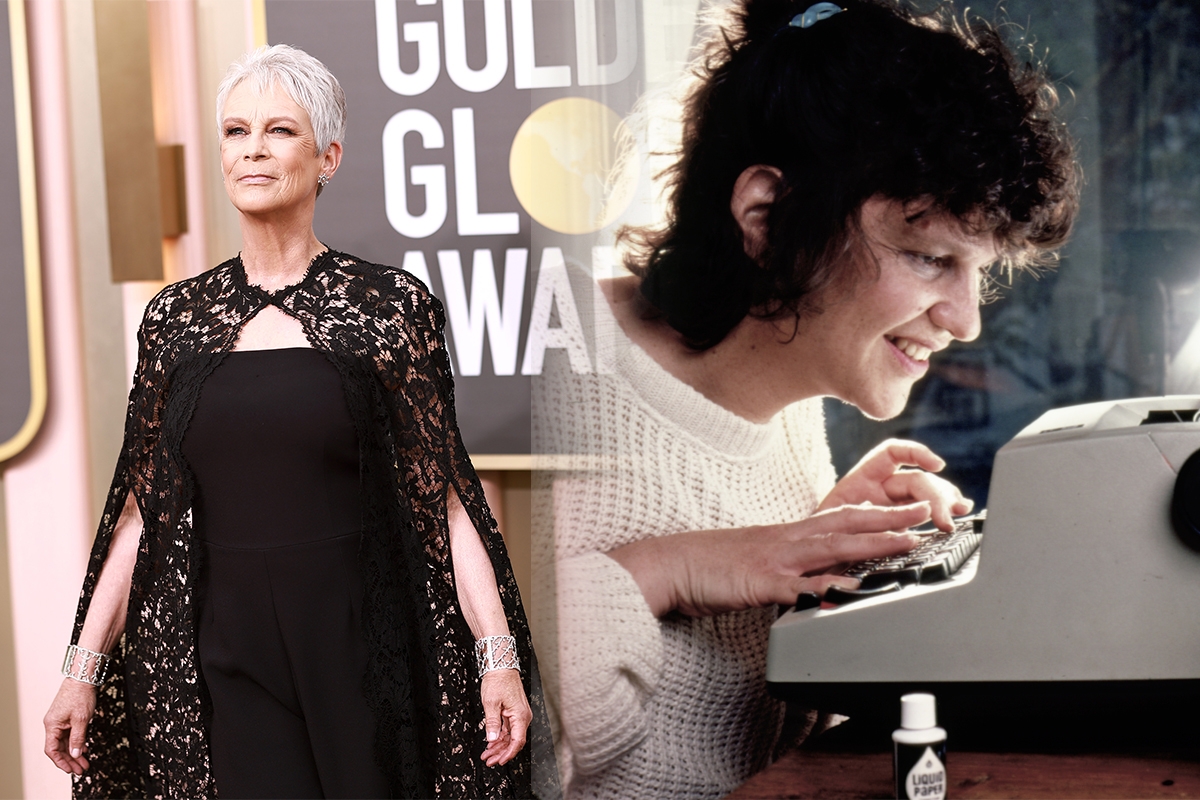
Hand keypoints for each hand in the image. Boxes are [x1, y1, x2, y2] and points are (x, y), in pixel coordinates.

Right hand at [44, 678, 96, 774]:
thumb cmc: (81, 695)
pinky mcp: (67, 717)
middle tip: (81, 769)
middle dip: (70, 760)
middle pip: (59, 748)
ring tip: (85, 763)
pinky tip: (84, 749)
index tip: (71, 770)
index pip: (52, 750)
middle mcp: (53, 724)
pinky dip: (77, 742)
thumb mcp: (82, 719)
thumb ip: (78, 738)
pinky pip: (70, 734)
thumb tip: (75, 754)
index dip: (61, 762)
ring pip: (65, 742)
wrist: (83, 677)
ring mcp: (60, 721)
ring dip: (74, 753)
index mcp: (52, 726)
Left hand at [480, 668, 530, 766]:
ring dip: (499, 746)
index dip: (508, 754)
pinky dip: (500, 736)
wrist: (501, 666)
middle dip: (501, 752)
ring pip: (510, 736)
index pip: (517, 741)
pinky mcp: (514, 712)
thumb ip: (492, 723)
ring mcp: (519, 714)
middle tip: (488, 760)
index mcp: (520, 715)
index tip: (499, 761)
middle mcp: (523, 716)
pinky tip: (491, 742)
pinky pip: (509, 729)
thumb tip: (492, 739)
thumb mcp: (490, 703)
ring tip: (487, 753)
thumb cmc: (498, 680)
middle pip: (514, 741)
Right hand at [609, 502, 928, 617]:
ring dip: (875, 542)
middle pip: (848, 524)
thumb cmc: (709, 565)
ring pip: (835, 547)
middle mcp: (788, 541)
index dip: (876, 513)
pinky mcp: (764, 583)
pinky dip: (830, 588)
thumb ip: (786, 567)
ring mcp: (778, 560)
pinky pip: (803, 587)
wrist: (670, 563)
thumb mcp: (755, 560)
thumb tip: (809, 578)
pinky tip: (854, 591)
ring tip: (909, 541)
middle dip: (890, 518)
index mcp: (788, 535)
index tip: (906, 509)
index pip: (840, 518)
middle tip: (927, 511)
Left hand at [817, 439, 972, 529]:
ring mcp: (893, 508)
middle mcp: (879, 491)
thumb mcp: (827, 526)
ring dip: (946, 501)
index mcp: (859, 481)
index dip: (916, 452)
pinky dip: (943, 512)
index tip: (937, 466)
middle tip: (946, 520)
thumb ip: (854, 522)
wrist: (808, 561)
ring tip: (960, 511)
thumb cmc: (814, 540)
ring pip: (926, 496)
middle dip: (935, 496)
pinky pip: (925, 515)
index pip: (891, 453)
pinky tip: (960, 513)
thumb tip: (888, 526)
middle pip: (915, 481)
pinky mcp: (900, 527)